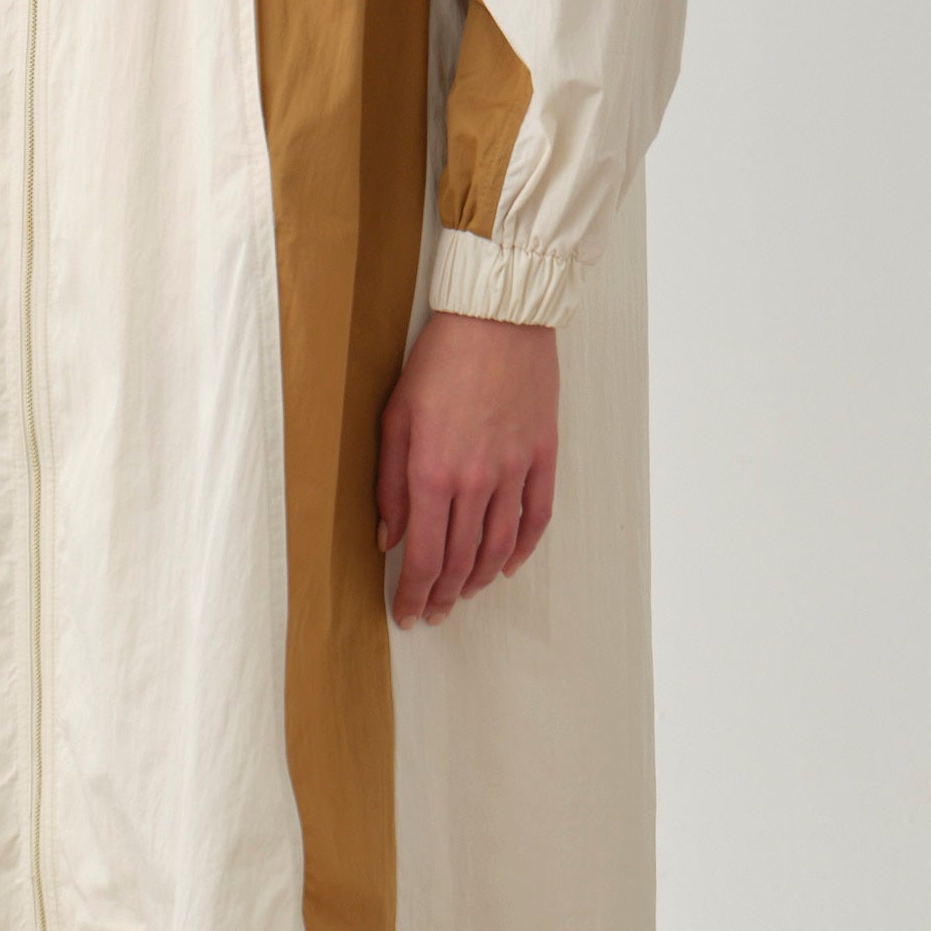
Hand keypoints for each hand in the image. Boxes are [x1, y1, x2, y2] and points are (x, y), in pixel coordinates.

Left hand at [375, 310, 557, 626]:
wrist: (496, 318)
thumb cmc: (438, 361)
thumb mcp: (395, 417)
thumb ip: (389, 483)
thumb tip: (388, 537)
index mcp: (432, 472)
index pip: (423, 554)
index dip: (413, 592)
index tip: (406, 613)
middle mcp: (475, 480)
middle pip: (459, 560)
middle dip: (442, 595)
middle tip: (432, 612)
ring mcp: (513, 470)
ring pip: (498, 547)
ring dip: (479, 579)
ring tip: (463, 594)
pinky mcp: (542, 456)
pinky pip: (536, 517)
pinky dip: (523, 549)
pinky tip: (507, 564)